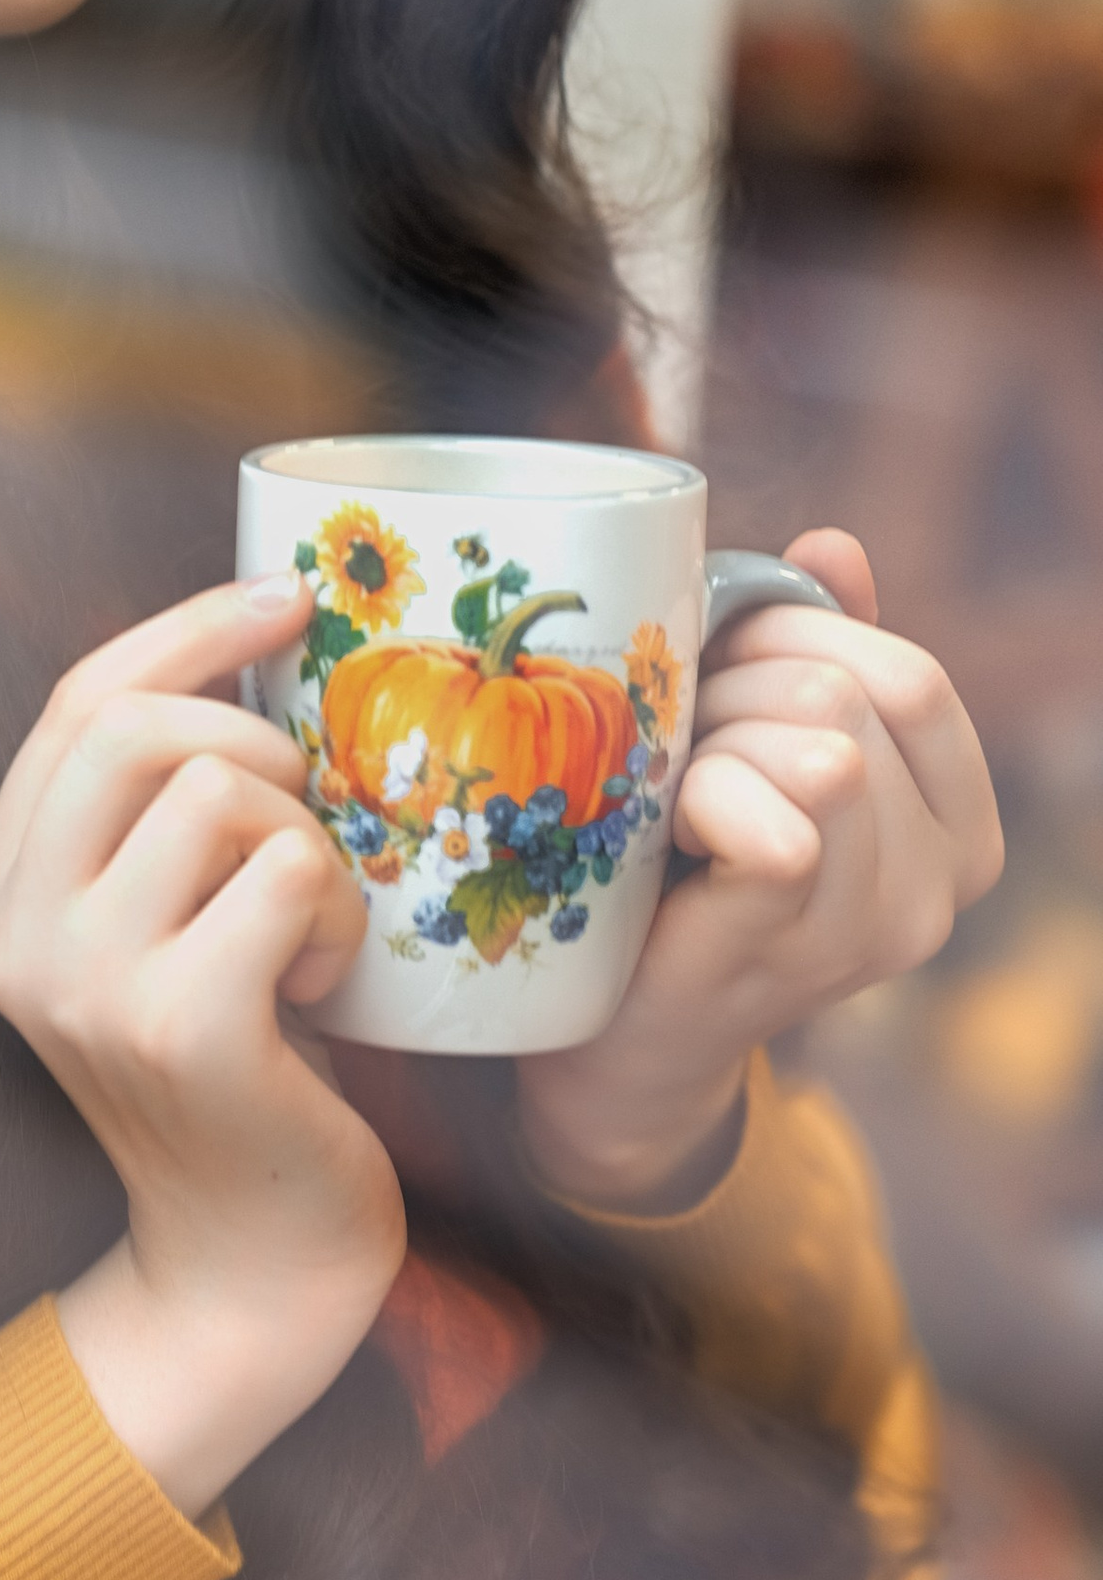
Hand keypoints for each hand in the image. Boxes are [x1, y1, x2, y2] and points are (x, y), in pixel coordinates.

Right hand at [0, 576, 402, 1513]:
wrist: (253, 1263)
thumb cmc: (243, 1072)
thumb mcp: (165, 927)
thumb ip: (157, 817)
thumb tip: (255, 643)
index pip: (77, 702)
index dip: (188, 629)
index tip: (287, 597)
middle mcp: (14, 935)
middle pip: (133, 725)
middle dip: (255, 739)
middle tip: (309, 815)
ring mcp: (84, 984)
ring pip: (220, 790)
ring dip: (308, 844)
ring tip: (311, 933)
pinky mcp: (177, 1028)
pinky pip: (284, 874)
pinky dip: (334, 913)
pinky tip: (323, 985)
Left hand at [515, 528, 1002, 1208]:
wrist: (618, 1034)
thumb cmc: (686, 869)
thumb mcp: (762, 748)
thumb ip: (816, 653)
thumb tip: (832, 545)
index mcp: (960, 828)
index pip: (914, 678)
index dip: (802, 639)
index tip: (720, 659)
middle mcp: (943, 890)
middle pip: (854, 702)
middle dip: (738, 687)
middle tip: (675, 733)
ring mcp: (876, 932)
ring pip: (821, 751)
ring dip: (712, 743)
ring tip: (668, 786)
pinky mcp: (793, 951)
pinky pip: (777, 825)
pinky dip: (704, 799)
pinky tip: (667, 831)